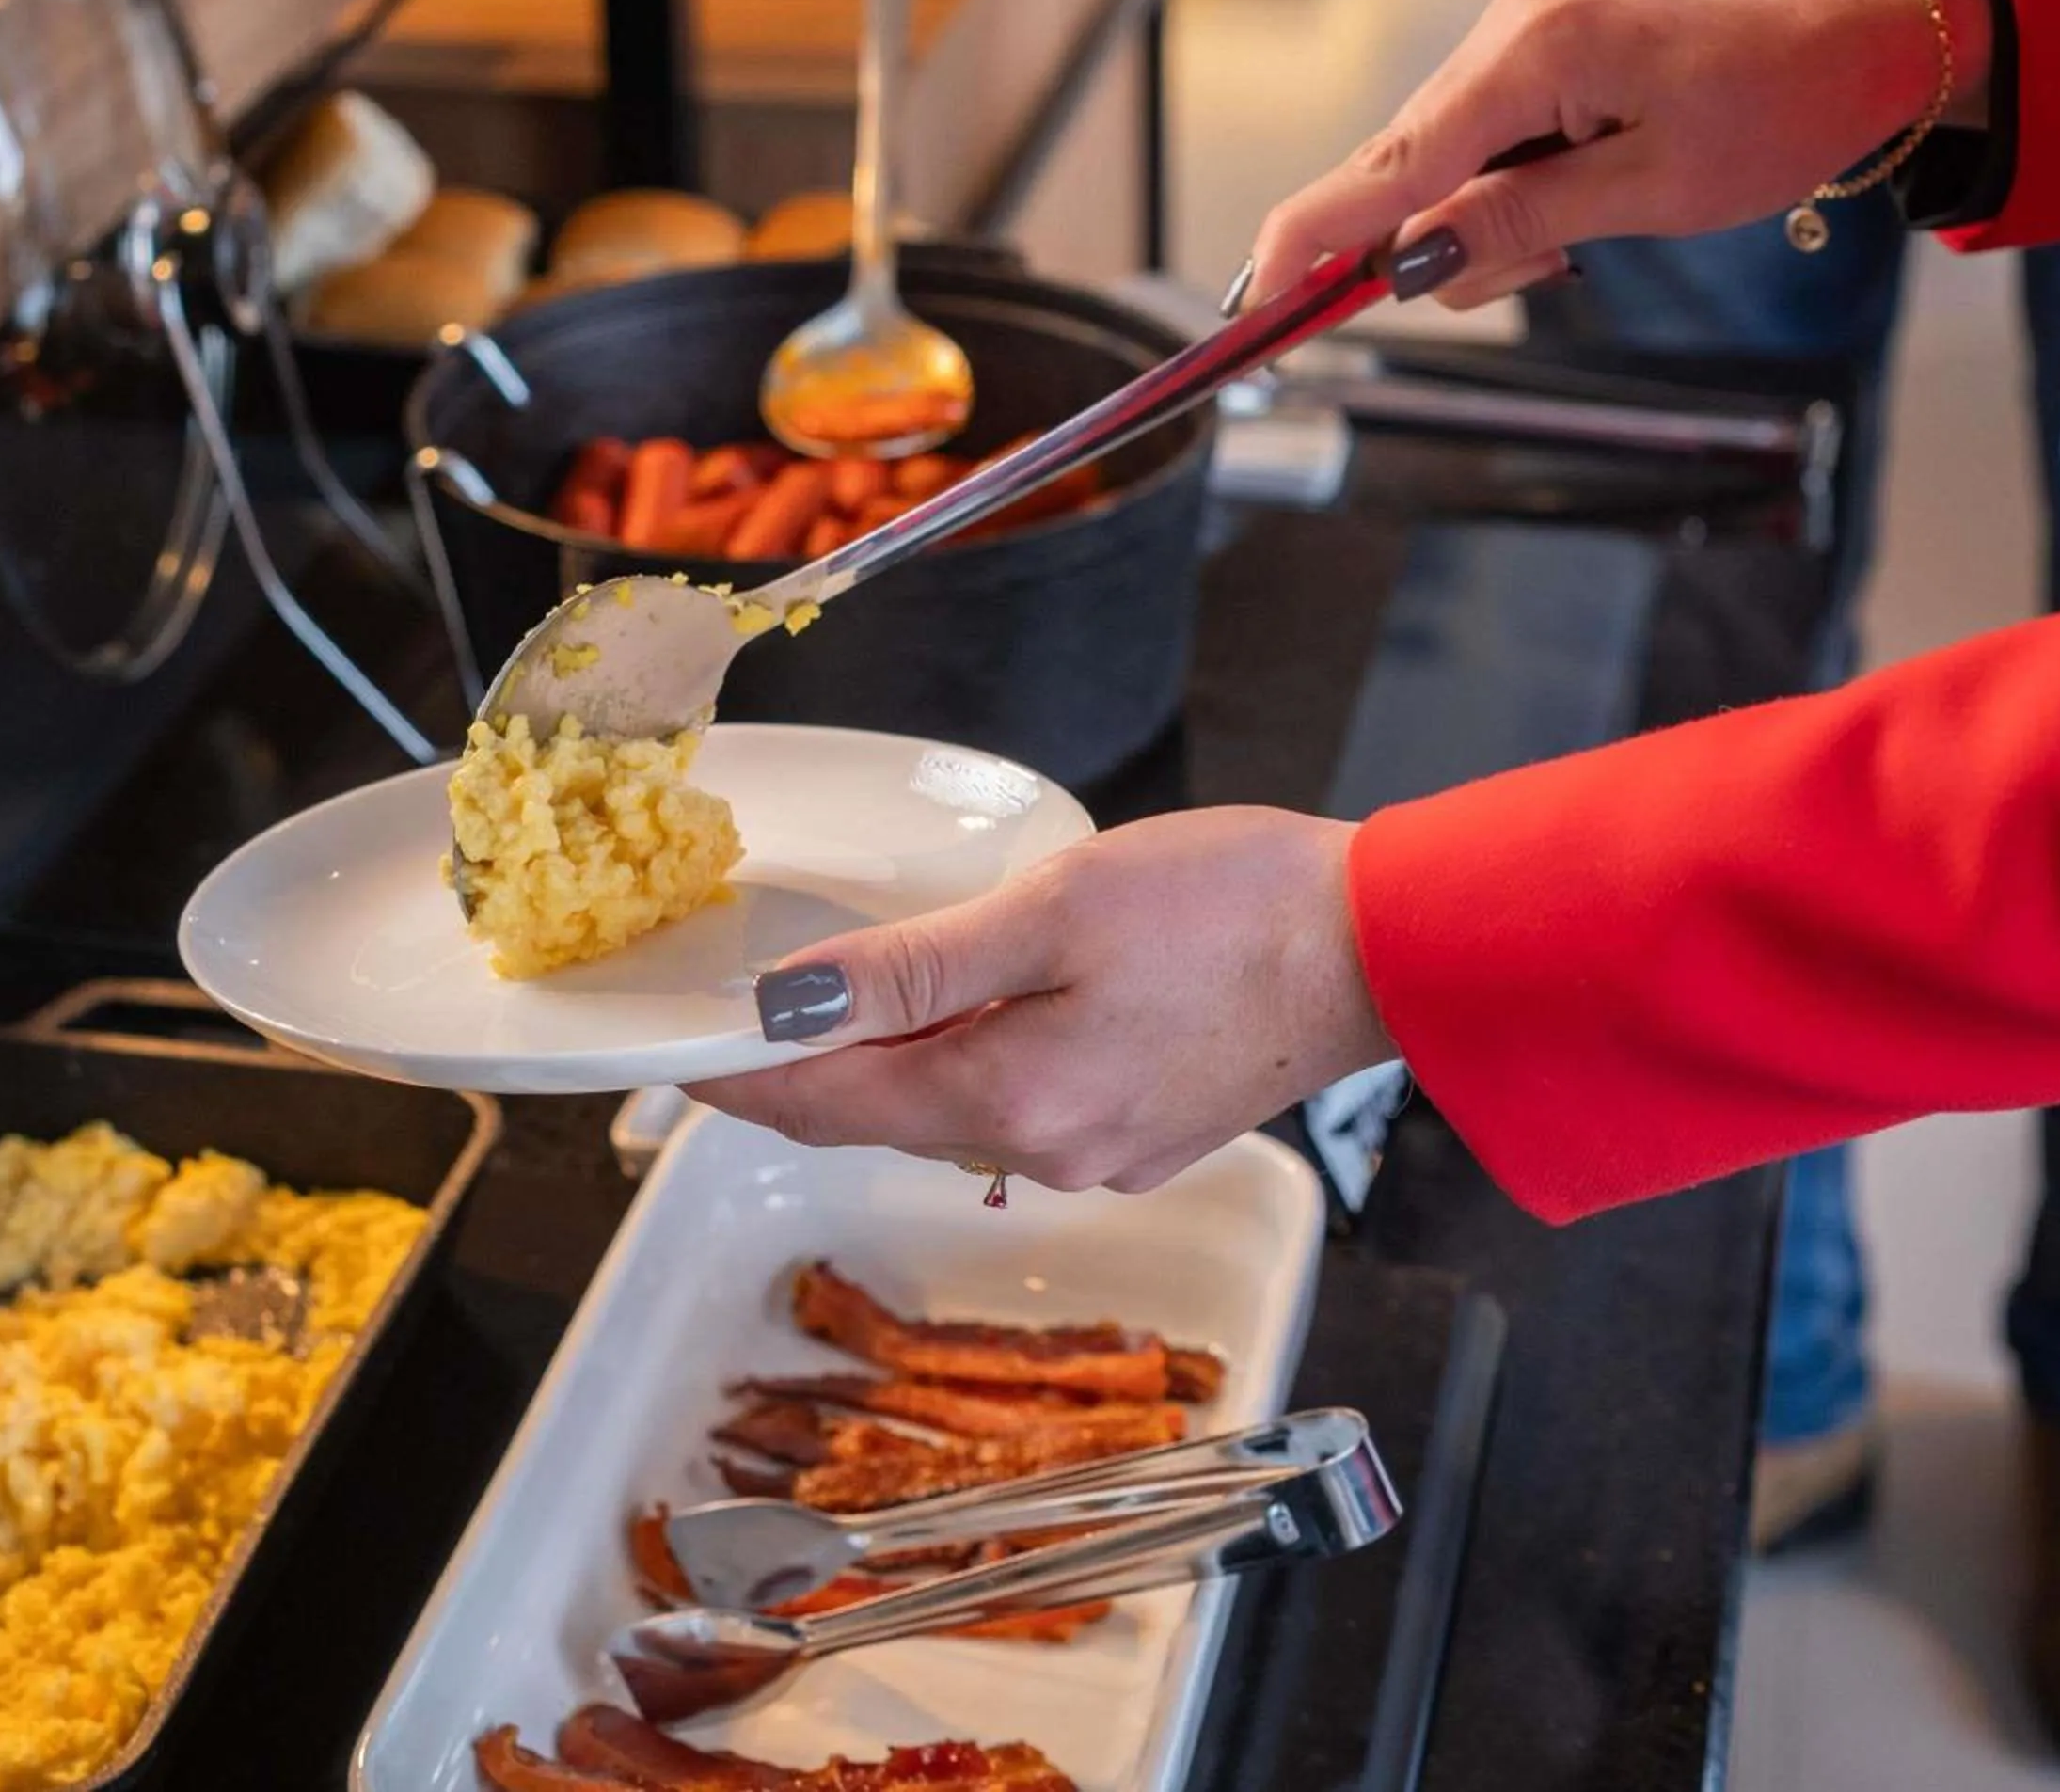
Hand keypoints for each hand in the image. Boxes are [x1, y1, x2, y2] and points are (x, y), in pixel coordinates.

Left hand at [687, 810, 1396, 1192]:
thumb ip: (914, 965)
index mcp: (1009, 1099)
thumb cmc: (1233, 906)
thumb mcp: (1052, 908)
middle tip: (726, 1024)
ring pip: (943, 1114)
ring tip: (823, 1008)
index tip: (673, 1056)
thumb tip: (788, 1003)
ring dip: (879, 1067)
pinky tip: (957, 1015)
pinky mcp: (1138, 1135)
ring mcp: (1097, 1155)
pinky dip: (959, 1067)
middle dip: (797, 1072)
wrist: (1386, 945)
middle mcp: (1043, 1152)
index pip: (824, 1104)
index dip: (738, 1080)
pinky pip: (1011, 1109)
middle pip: (877, 1115)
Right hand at [1244, 0, 1993, 311]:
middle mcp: (1503, 33)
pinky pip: (1470, 155)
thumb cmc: (1778, 106)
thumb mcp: (1655, 190)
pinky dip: (1502, 201)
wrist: (1856, 40)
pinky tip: (1577, 202)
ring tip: (1591, 229)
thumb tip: (1404, 265)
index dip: (1310, 240)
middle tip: (1552, 265)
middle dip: (1436, 248)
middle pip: (1398, 177)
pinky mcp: (1527, 60)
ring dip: (1486, 232)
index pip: (1388, 167)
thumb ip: (1517, 222)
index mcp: (1533, 53)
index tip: (1250, 306)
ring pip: (1433, 177)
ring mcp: (1511, 42)